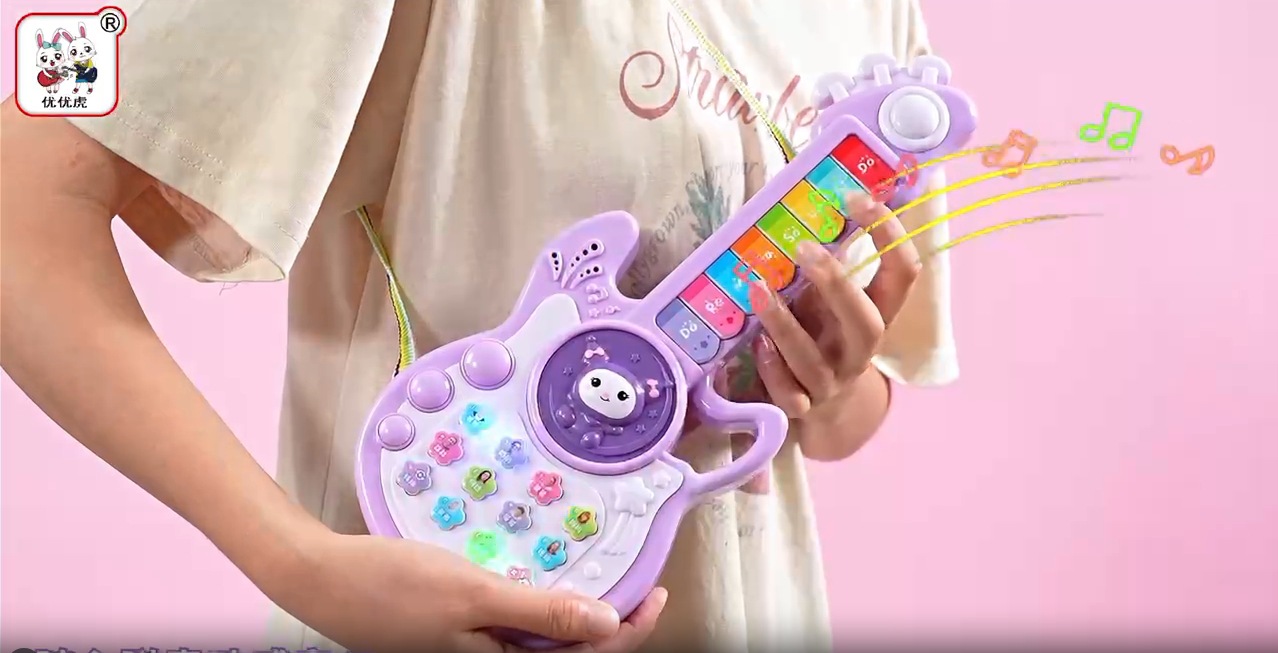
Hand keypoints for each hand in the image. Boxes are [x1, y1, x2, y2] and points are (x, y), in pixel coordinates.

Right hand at [267, 529, 666, 652]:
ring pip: (544, 640)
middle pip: (569, 652)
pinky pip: (515, 626)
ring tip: (603, 576)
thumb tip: (607, 624)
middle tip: (639, 581)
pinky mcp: (462, 633)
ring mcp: (476, 650)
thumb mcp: (474, 595)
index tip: (656, 594)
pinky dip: (540, 606)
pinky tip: (545, 577)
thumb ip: (540, 612)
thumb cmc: (390, 586)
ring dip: (576, 612)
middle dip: (611, 622)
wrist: (323, 579)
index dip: (629, 631)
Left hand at [746, 193, 919, 440]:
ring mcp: (830, 382)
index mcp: (876, 316)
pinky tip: (757, 344)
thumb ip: (823, 271)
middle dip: (837, 285)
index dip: (890, 236)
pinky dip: (771, 368)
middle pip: (866, 323)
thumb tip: (805, 204)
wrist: (830, 412)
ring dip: (784, 324)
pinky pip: (788, 394)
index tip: (859, 198)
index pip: (903, 275)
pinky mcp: (802, 408)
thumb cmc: (826, 338)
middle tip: (804, 247)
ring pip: (813, 361)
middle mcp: (858, 350)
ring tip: (757, 288)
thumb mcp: (831, 304)